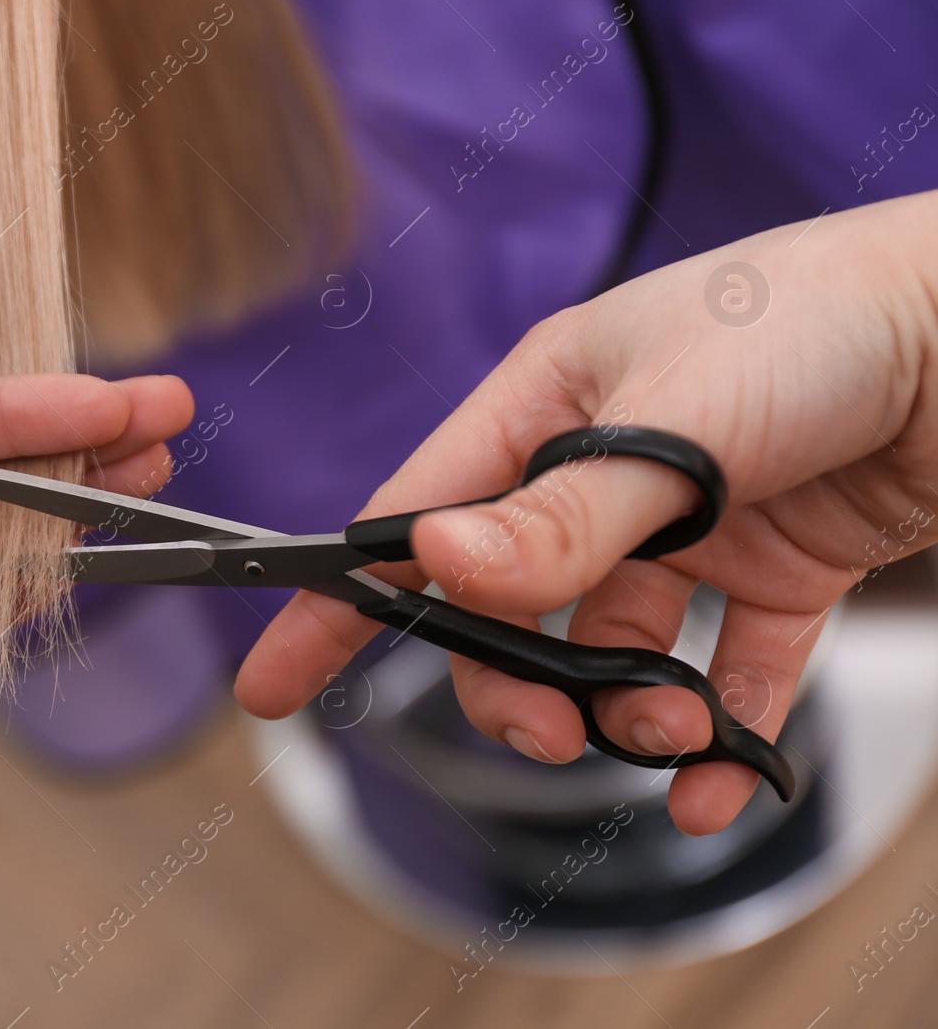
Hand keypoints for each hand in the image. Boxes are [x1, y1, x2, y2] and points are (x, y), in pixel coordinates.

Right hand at [237, 189, 937, 835]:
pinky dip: (719, 729)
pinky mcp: (770, 567)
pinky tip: (727, 776)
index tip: (275, 684)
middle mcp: (601, 469)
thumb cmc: (822, 322)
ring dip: (630, 710)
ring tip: (679, 731)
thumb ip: (561, 514)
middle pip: (507, 607)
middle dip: (518, 686)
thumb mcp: (675, 420)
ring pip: (608, 648)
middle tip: (557, 737)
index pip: (412, 515)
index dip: (338, 603)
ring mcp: (685, 523)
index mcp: (546, 404)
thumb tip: (437, 567)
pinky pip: (720, 667)